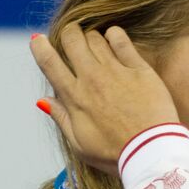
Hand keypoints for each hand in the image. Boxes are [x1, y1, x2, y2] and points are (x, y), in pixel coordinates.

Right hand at [31, 26, 179, 173]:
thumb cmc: (115, 154)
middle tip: (73, 40)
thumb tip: (43, 100)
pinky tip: (115, 39)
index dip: (39, 46)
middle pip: (72, 39)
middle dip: (69, 34)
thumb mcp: (80, 144)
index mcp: (75, 98)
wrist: (151, 153)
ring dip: (91, 37)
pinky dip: (114, 34)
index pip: (49, 63)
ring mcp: (116, 71)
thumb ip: (61, 118)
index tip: (37, 39)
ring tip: (97, 47)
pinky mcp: (139, 69)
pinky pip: (120, 39)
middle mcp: (92, 79)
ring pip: (95, 37)